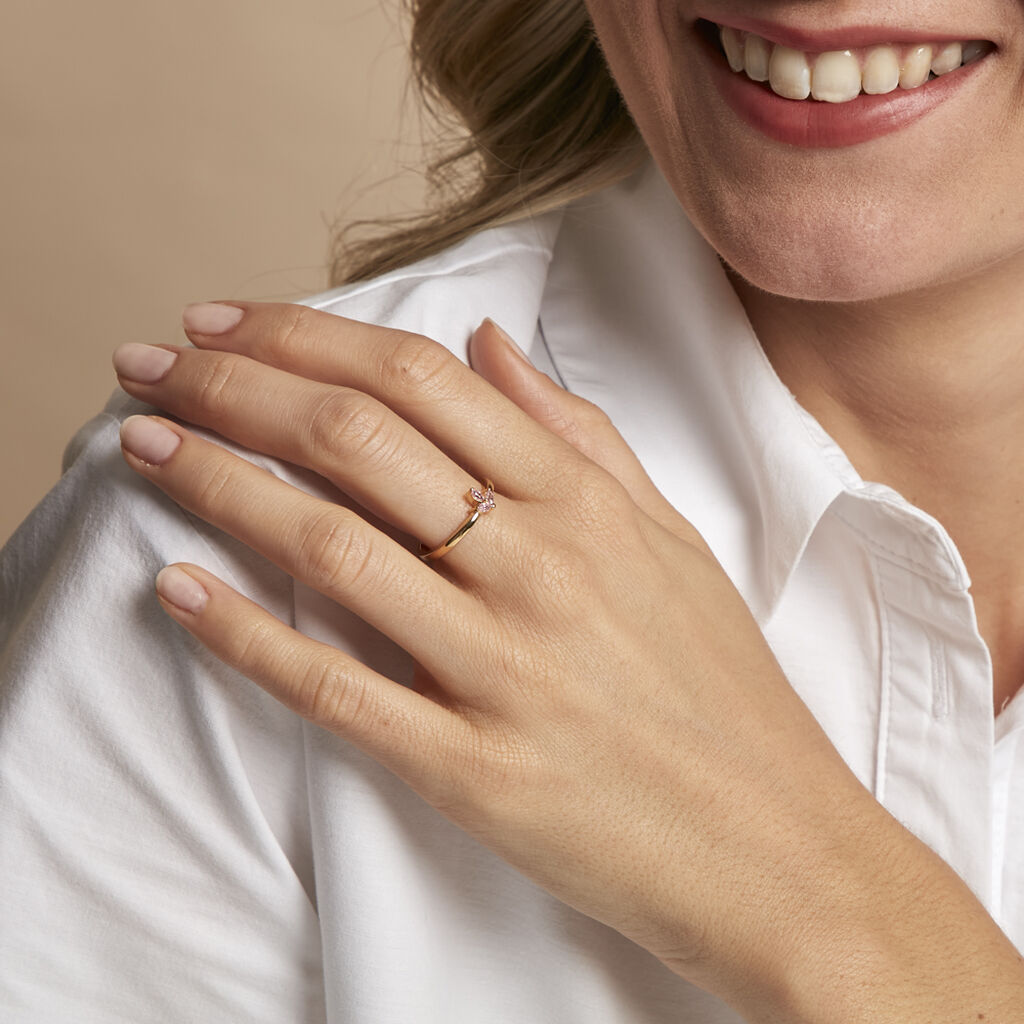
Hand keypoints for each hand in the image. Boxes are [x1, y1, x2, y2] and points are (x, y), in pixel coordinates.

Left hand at [112, 303, 1023, 1021]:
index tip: (224, 324)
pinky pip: (337, 689)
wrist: (776, 844)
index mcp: (587, 505)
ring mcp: (503, 669)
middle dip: (234, 385)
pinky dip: (245, 636)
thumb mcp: (667, 538)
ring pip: (331, 548)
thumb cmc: (720, 689)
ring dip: (217, 483)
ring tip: (143, 444)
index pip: (420, 381)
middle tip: (151, 365)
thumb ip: (576, 433)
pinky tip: (178, 592)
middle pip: (358, 441)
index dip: (305, 337)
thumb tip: (485, 340)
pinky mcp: (473, 769)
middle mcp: (541, 569)